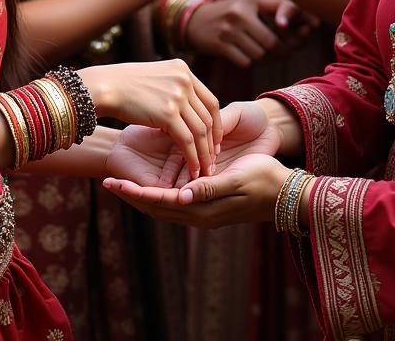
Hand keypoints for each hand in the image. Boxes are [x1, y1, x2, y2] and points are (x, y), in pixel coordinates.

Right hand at [79, 59, 220, 178]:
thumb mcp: (155, 78)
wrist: (103, 87)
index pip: (210, 100)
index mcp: (183, 69)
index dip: (216, 122)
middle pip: (209, 115)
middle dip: (213, 140)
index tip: (216, 139)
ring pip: (201, 130)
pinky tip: (193, 169)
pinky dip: (193, 157)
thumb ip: (172, 87)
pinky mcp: (168, 113)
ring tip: (206, 169)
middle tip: (214, 158)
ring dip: (205, 153)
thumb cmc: (123, 85)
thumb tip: (185, 104)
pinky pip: (187, 140)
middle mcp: (184, 80)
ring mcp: (177, 95)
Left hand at [103, 101, 287, 227]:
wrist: (286, 193)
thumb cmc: (265, 180)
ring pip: (164, 205)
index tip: (113, 182)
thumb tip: (180, 196)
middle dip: (131, 194)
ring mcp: (204, 210)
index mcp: (203, 208)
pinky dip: (160, 192)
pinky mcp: (209, 203)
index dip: (135, 192)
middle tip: (107, 180)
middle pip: (156, 207)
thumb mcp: (237, 181)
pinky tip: (155, 181)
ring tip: (124, 182)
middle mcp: (199, 213)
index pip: (160, 202)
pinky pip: (176, 201)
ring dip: (143, 195)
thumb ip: (209, 188)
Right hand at [185, 0, 319, 67]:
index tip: (311, 27)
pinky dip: (249, 62)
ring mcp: (229, 30)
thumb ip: (277, 11)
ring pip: (261, 54)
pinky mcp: (220, 45)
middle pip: (273, 42)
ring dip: (265, 58)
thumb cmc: (231, 13)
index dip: (301, 18)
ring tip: (263, 52)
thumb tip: (309, 27)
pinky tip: (246, 54)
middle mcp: (241, 12)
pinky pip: (246, 62)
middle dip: (282, 50)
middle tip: (286, 51)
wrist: (195, 21)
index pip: (285, 7)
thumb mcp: (251, 4)